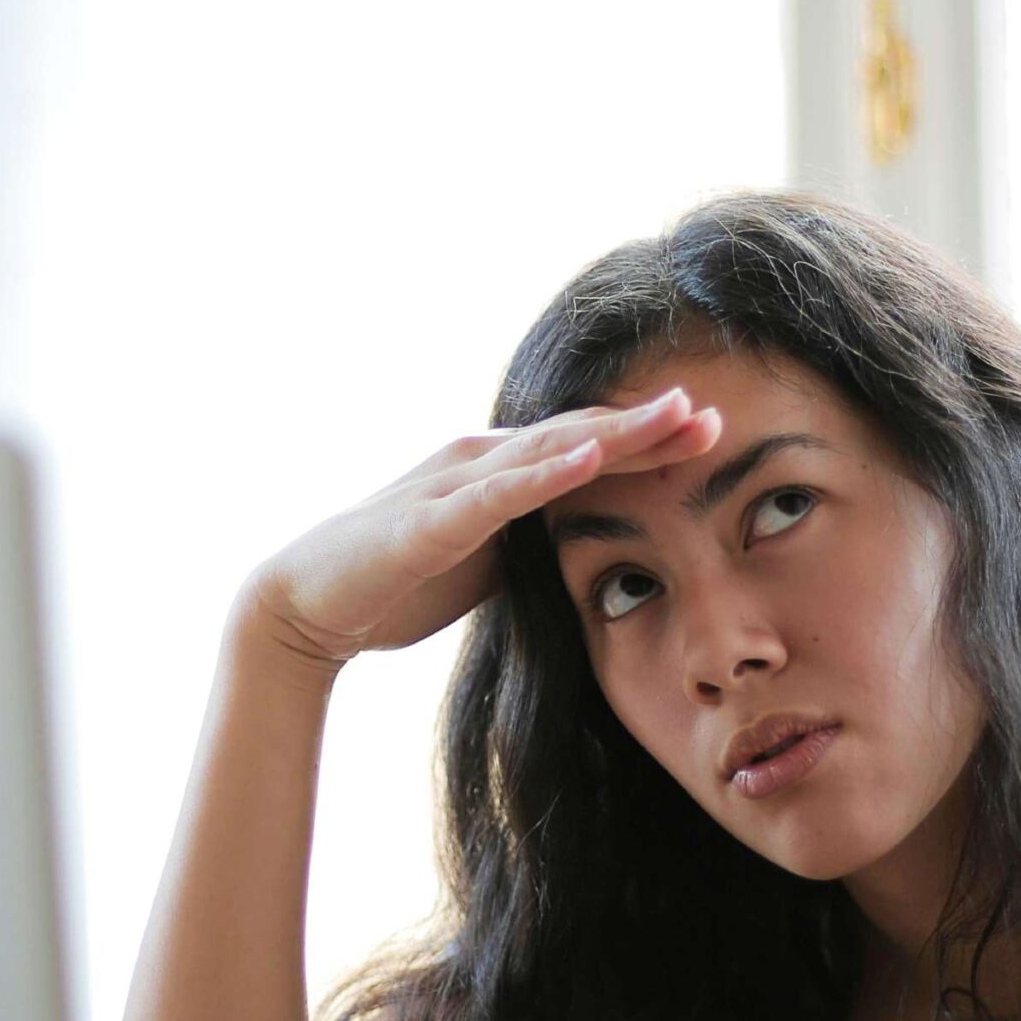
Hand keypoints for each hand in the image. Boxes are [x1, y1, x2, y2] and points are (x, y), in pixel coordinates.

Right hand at [247, 387, 722, 672]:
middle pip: (578, 435)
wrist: (306, 606)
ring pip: (547, 451)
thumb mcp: (485, 561)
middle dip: (648, 426)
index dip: (648, 441)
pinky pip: (498, 495)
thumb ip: (532, 542)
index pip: (585, 448)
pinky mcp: (431, 521)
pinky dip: (545, 474)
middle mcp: (479, 461)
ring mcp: (454, 485)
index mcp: (496, 472)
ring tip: (671, 416)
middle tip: (714, 413)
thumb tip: (589, 549)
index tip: (713, 435)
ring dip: (612, 433)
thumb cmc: (395, 581)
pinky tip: (589, 459)